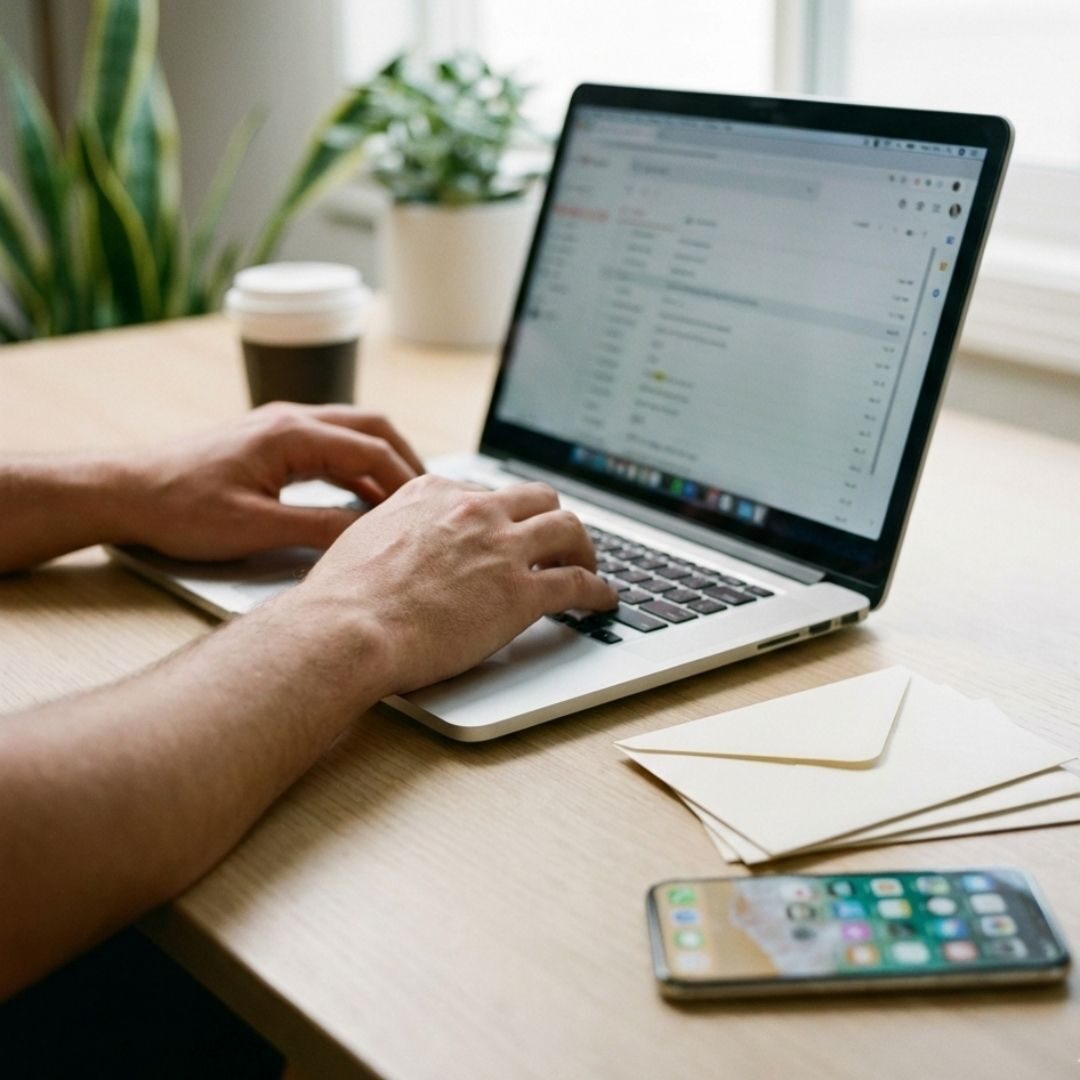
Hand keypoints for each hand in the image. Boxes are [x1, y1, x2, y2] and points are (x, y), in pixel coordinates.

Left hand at [120, 403, 424, 560]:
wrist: (124, 491)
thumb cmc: (179, 508)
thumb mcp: (256, 528)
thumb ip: (320, 529)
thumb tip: (369, 536)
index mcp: (293, 434)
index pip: (371, 450)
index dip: (406, 481)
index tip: (428, 510)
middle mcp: (291, 419)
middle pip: (371, 427)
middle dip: (406, 459)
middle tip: (429, 496)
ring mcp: (279, 426)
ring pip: (350, 432)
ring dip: (381, 460)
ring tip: (403, 498)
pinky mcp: (268, 441)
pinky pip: (328, 444)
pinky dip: (354, 465)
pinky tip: (358, 495)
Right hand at [297, 475, 618, 695]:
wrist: (347, 628)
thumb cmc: (342, 596)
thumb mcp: (362, 536)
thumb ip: (391, 528)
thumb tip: (392, 541)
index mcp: (433, 493)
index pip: (485, 492)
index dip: (502, 516)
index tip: (506, 531)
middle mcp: (473, 510)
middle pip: (537, 498)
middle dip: (551, 518)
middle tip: (557, 541)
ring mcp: (501, 549)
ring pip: (567, 528)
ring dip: (583, 547)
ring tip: (588, 565)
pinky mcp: (520, 593)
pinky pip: (577, 583)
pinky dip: (598, 590)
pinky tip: (603, 600)